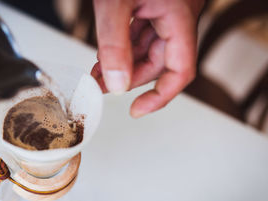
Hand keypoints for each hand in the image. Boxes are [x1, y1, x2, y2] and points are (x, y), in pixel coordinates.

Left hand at [91, 0, 204, 117]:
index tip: (136, 110)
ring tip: (98, 74)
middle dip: (129, 78)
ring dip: (123, 64)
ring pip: (149, 50)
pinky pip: (142, 34)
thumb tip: (117, 84)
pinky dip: (124, 47)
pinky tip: (106, 54)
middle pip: (160, 63)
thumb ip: (115, 45)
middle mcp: (179, 16)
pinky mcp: (154, 5)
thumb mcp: (114, 4)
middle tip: (102, 87)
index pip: (180, 70)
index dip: (159, 96)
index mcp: (180, 16)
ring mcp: (167, 10)